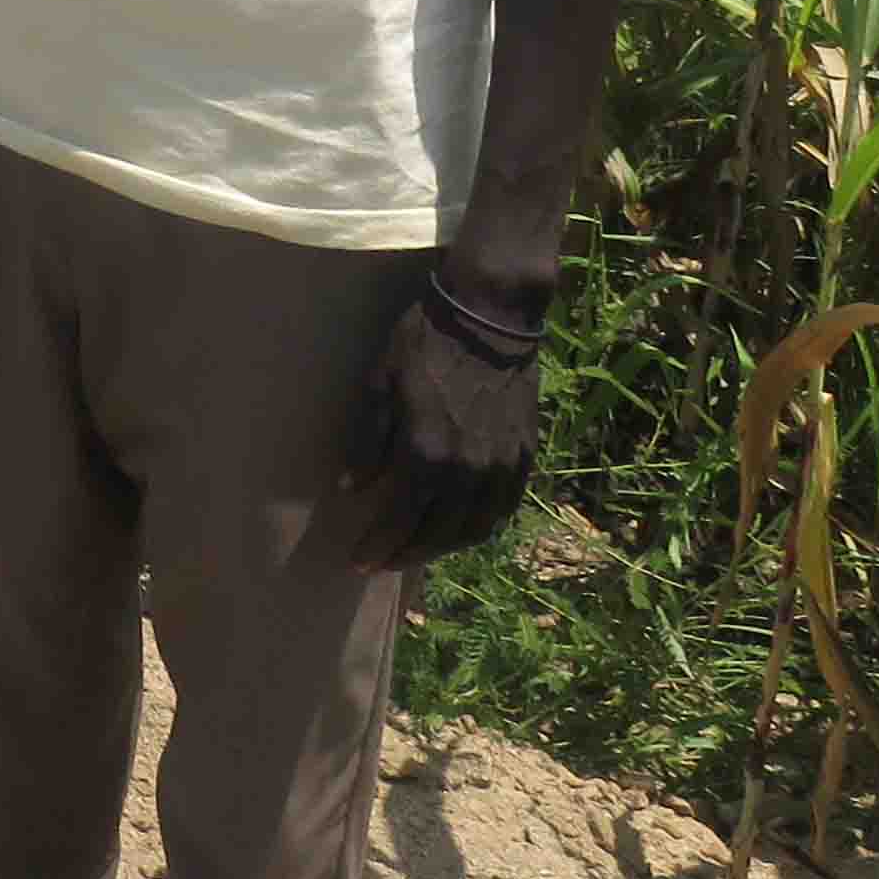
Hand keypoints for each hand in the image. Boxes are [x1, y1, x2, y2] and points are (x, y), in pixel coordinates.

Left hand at [344, 285, 543, 571]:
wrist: (490, 315)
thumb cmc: (425, 343)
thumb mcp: (380, 384)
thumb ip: (368, 442)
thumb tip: (354, 488)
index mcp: (428, 454)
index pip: (401, 520)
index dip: (379, 545)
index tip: (358, 561)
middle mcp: (469, 471)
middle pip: (439, 534)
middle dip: (407, 553)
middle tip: (382, 563)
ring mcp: (502, 466)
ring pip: (476, 528)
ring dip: (444, 547)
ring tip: (417, 550)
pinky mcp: (525, 456)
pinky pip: (504, 508)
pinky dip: (480, 527)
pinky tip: (462, 528)